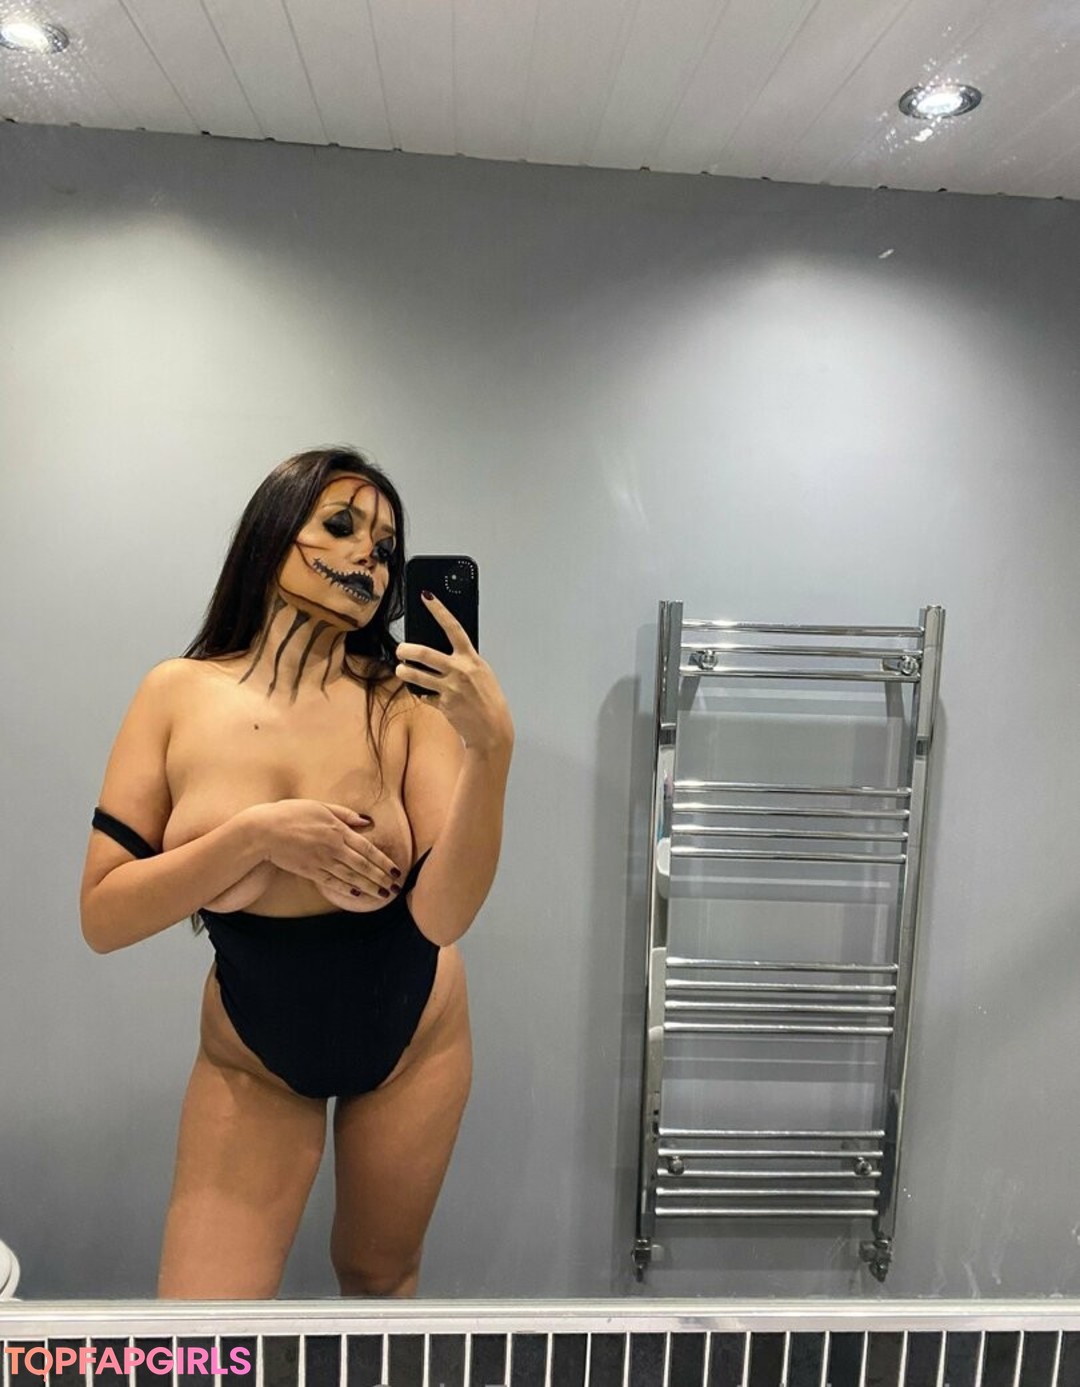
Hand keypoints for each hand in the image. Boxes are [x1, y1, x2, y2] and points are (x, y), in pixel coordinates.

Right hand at [247, 799, 402, 899]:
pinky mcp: (310, 871)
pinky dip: (346, 889)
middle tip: (395, 888)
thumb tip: (366, 822)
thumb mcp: (320, 806)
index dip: (383, 861)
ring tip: (382, 895)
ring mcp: (321, 861)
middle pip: (362, 865)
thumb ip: (344, 814)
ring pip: (350, 876)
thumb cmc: (291, 813)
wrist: (264, 830)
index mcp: (337, 830)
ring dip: (368, 887)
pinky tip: (357, 894)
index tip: (396, 870)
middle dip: (381, 878)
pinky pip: (332, 882)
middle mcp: (333, 847)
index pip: (367, 848)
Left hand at [395, 592, 513, 752]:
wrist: (492, 728)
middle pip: (425, 653)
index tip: (426, 597)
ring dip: (404, 672)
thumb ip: (463, 660)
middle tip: (400, 649)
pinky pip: (423, 695)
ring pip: (417, 676)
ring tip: (402, 670)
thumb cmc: (487, 698)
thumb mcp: (481, 672)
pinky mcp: (443, 704)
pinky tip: (422, 692)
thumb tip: (443, 648)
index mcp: (471, 659)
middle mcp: (460, 671)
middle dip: (407, 650)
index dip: (439, 611)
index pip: (453, 628)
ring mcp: (450, 689)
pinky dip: (420, 693)